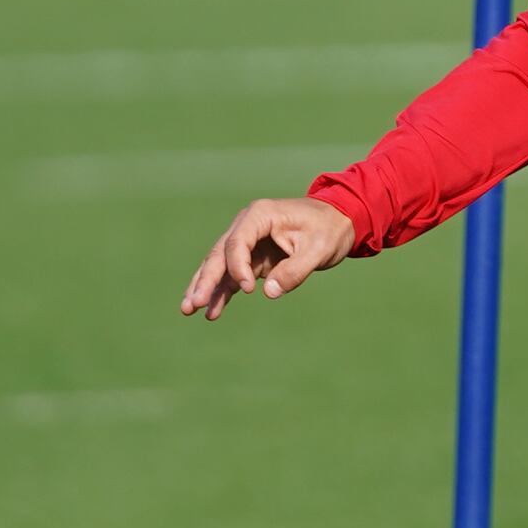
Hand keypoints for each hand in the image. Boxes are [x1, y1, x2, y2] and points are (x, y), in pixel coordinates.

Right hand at [182, 194, 354, 318]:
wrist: (339, 222)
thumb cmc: (329, 230)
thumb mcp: (319, 250)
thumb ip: (294, 270)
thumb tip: (269, 292)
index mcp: (260, 215)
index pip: (237, 242)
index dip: (237, 266)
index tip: (247, 289)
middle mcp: (247, 226)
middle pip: (219, 254)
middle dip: (205, 280)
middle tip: (192, 304)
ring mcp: (247, 242)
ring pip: (219, 266)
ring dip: (205, 287)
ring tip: (188, 310)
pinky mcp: (252, 258)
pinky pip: (231, 276)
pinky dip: (221, 293)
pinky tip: (211, 312)